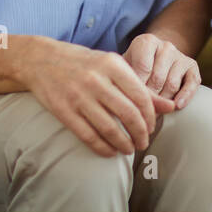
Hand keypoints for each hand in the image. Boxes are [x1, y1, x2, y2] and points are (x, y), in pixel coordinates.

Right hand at [17, 35, 175, 157]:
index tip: (152, 127)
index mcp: (112, 65)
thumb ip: (139, 86)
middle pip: (129, 114)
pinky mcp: (63, 111)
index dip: (150, 116)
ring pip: (110, 128)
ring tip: (129, 149)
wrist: (41, 60)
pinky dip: (103, 148)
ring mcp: (78, 96)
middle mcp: (96, 80)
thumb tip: (170, 107)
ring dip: (124, 144)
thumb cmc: (84, 63)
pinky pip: (88, 135)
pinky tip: (110, 152)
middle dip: (140, 133)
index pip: (141, 96)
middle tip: (143, 142)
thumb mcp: (112, 66)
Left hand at [123, 32, 200, 110]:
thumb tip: (130, 99)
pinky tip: (177, 106)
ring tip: (154, 112)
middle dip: (150, 98)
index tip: (133, 101)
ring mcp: (180, 55)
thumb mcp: (126, 68)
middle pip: (157, 79)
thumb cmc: (135, 68)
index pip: (143, 68)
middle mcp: (165, 46)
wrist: (155, 60)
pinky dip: (185, 96)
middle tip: (142, 112)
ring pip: (172, 85)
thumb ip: (127, 79)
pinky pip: (192, 83)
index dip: (138, 88)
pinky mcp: (192, 66)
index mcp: (146, 42)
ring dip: (163, 102)